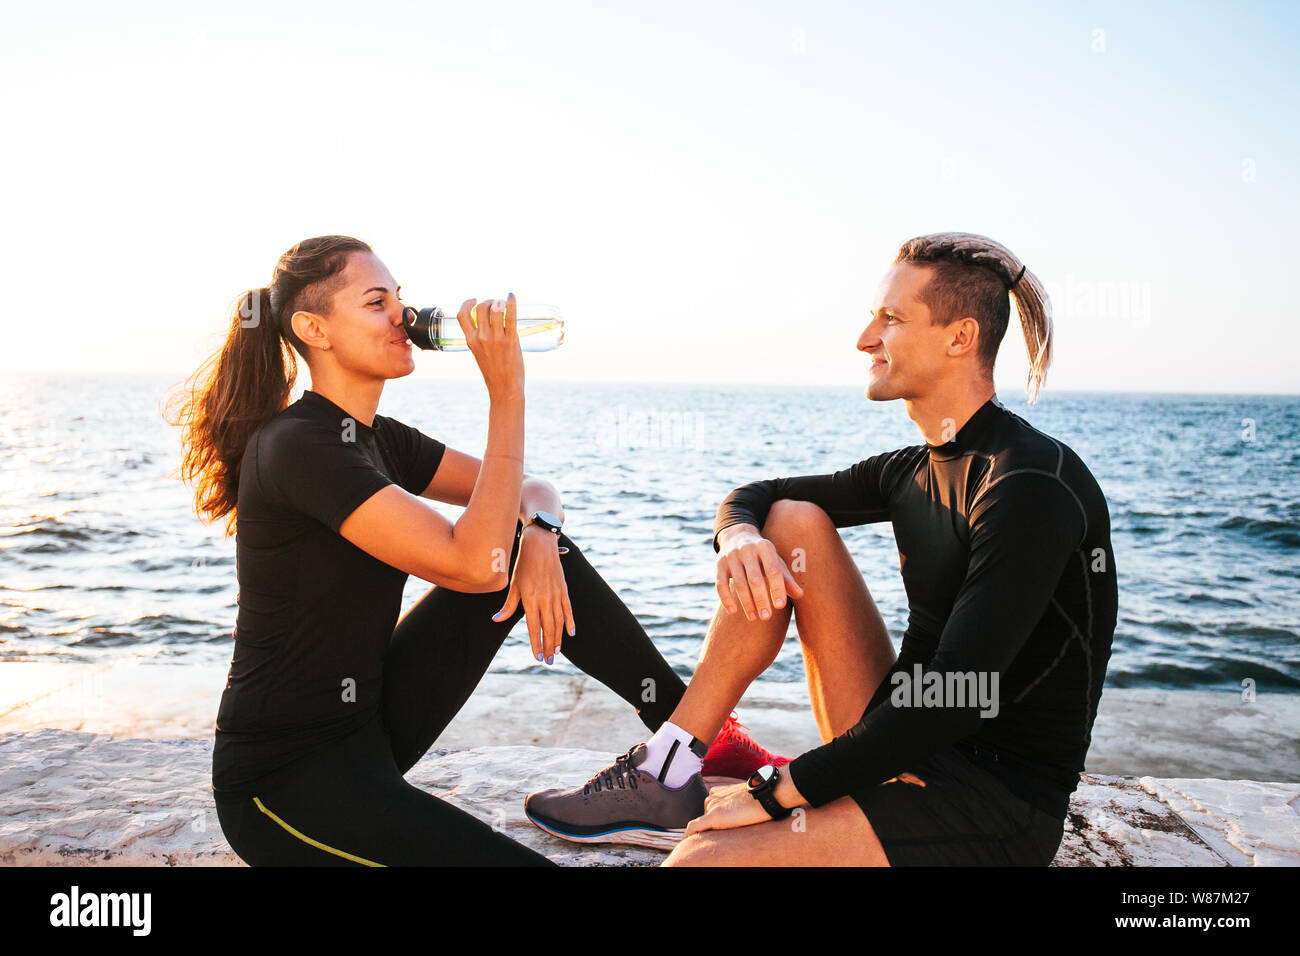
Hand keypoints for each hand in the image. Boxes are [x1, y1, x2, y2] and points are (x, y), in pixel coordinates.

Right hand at [458, 294, 523, 399]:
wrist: (504, 388)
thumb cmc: (494, 372)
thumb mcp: (480, 353)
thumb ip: (481, 339)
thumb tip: (491, 322)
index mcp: (470, 340)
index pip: (462, 315)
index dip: (467, 303)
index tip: (475, 299)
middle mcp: (481, 337)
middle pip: (482, 308)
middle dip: (489, 301)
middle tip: (496, 304)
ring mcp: (496, 339)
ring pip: (495, 309)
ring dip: (499, 302)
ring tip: (504, 304)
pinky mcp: (511, 340)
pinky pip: (511, 317)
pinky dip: (511, 304)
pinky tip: (511, 297)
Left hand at [492, 525, 574, 663]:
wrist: (539, 545)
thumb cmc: (523, 564)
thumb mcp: (513, 584)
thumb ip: (508, 604)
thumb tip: (497, 620)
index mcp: (530, 599)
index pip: (534, 627)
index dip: (536, 643)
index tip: (537, 656)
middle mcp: (545, 599)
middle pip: (548, 627)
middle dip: (549, 646)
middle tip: (549, 661)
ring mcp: (556, 594)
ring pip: (559, 621)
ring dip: (559, 638)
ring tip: (557, 652)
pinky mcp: (564, 589)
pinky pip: (568, 609)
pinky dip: (570, 622)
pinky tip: (571, 633)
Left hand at [684, 781, 772, 835]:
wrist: (766, 795)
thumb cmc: (760, 799)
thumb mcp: (743, 800)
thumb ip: (733, 807)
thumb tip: (736, 817)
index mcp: (717, 792)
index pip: (709, 810)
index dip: (711, 822)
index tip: (710, 830)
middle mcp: (711, 797)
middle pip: (705, 818)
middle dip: (711, 828)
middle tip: (718, 837)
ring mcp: (712, 806)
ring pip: (702, 824)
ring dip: (707, 832)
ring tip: (717, 840)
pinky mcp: (714, 816)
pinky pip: (695, 827)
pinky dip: (689, 835)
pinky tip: (687, 843)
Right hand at [715, 524, 804, 621]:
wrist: (737, 536)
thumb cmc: (763, 556)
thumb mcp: (776, 562)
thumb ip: (786, 578)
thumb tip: (800, 595)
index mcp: (765, 547)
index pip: (773, 570)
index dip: (777, 589)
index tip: (780, 606)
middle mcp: (747, 549)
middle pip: (755, 579)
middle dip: (761, 600)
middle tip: (766, 618)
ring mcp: (731, 556)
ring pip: (739, 583)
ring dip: (746, 603)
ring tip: (754, 618)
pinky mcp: (718, 563)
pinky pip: (720, 584)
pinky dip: (726, 599)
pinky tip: (733, 612)